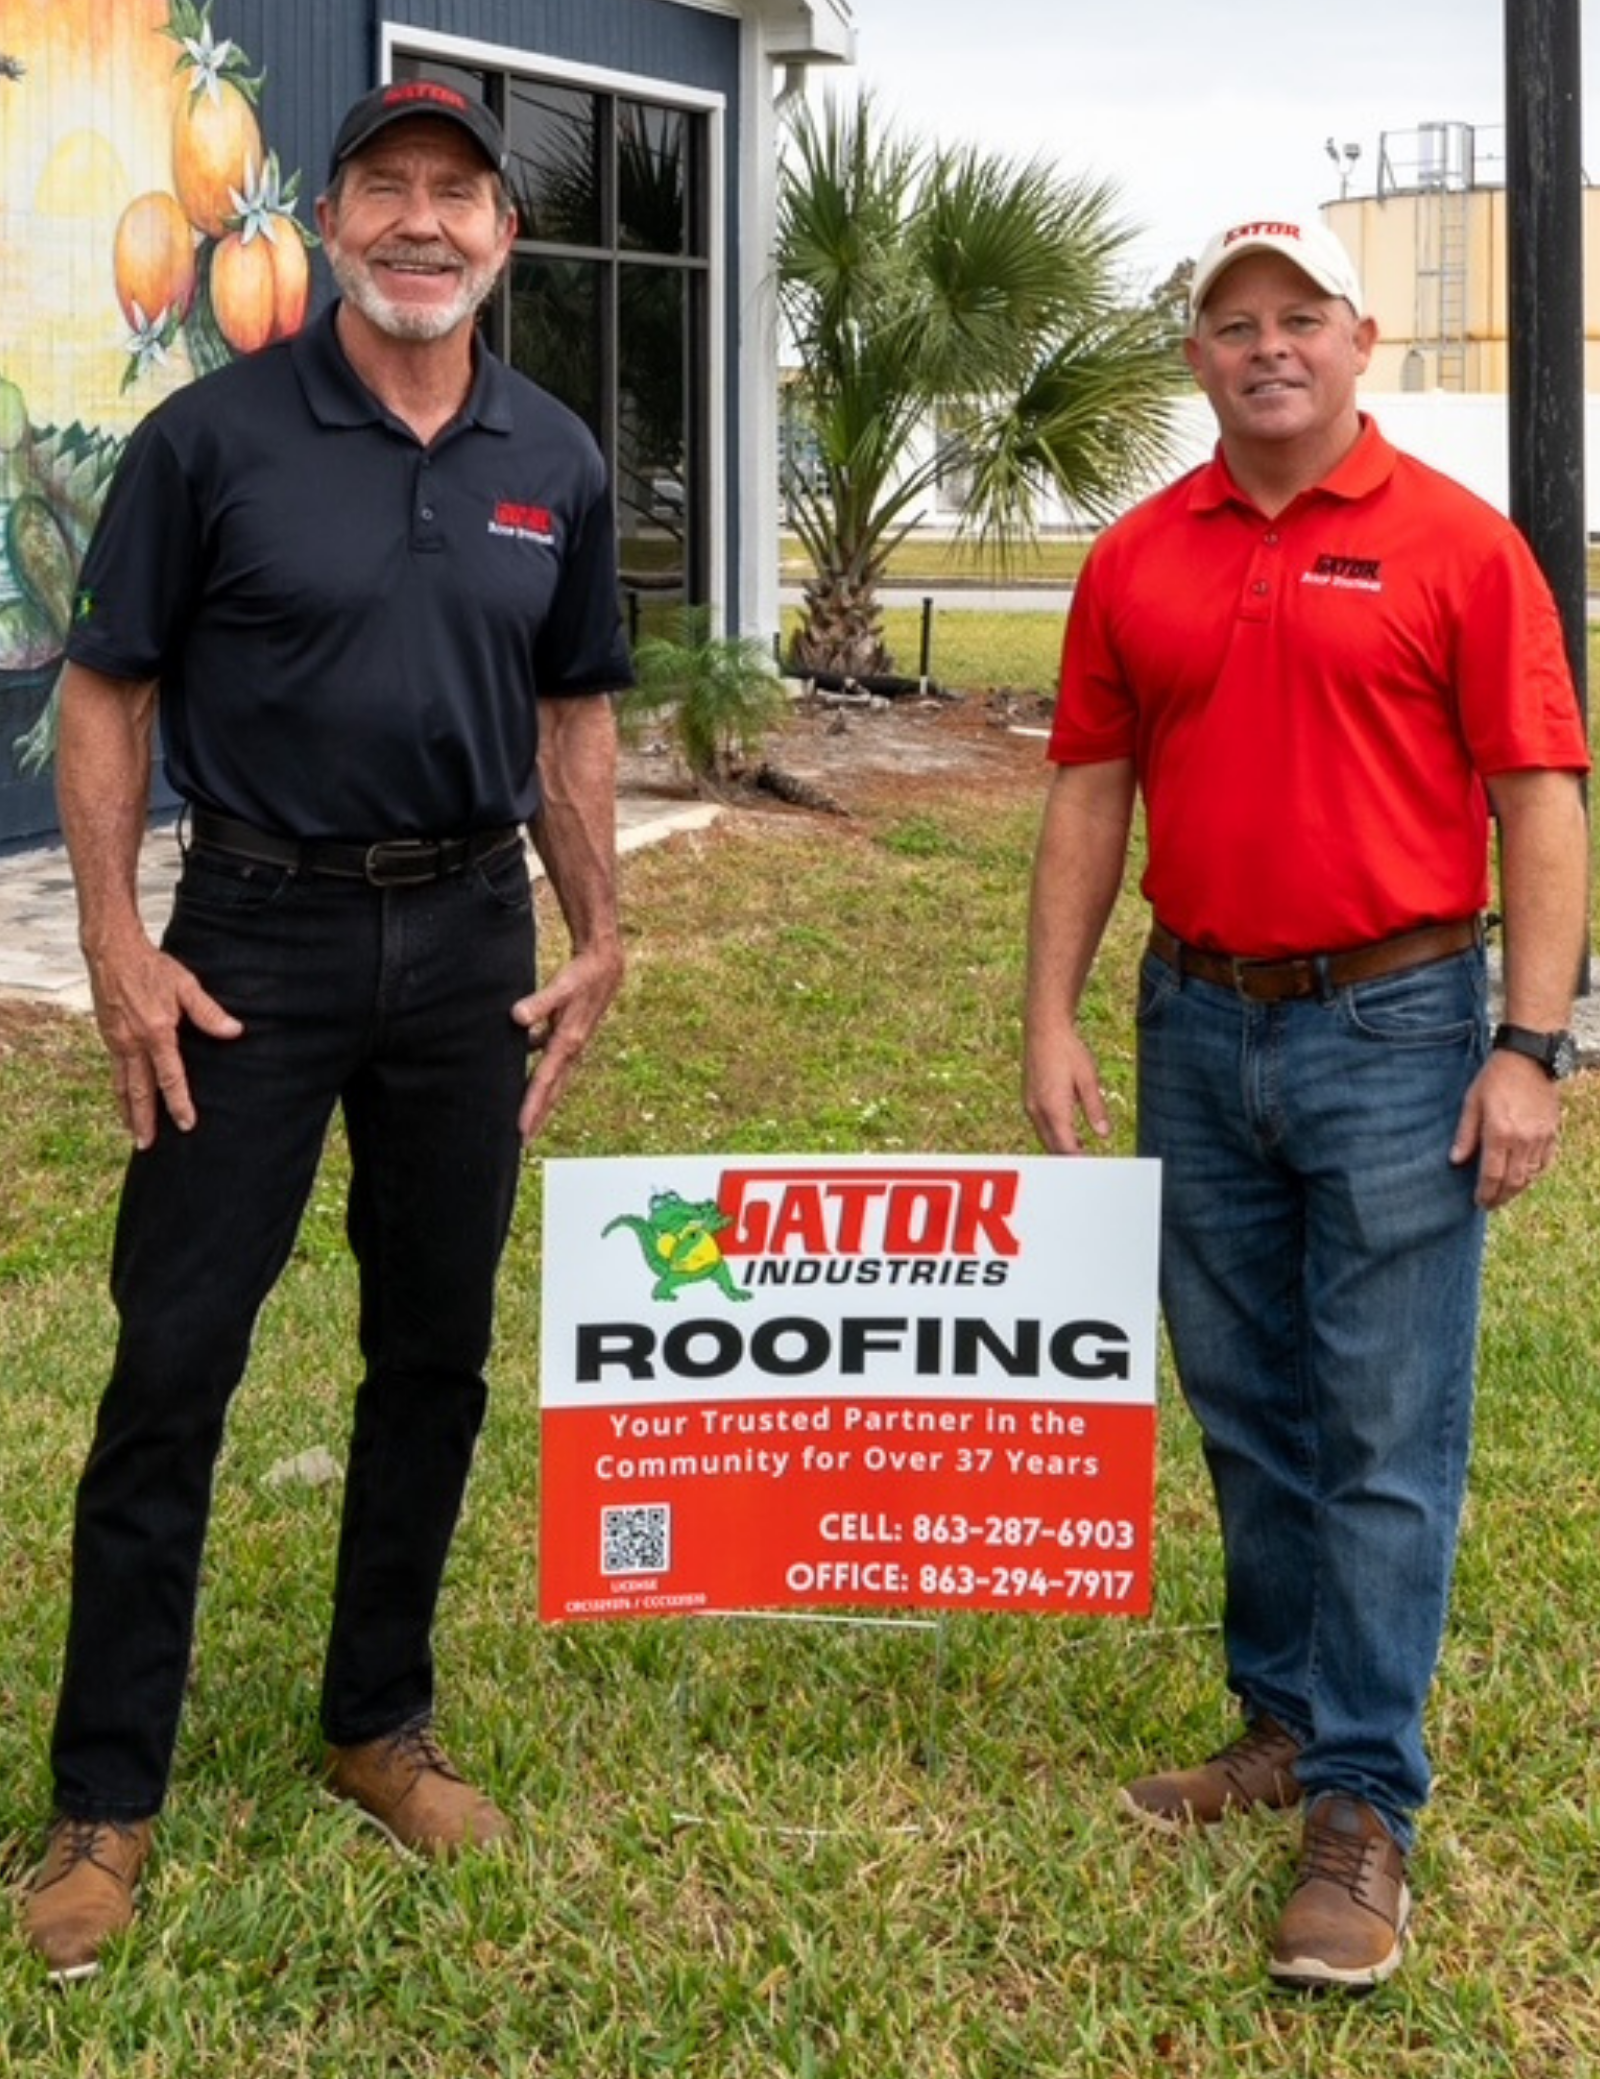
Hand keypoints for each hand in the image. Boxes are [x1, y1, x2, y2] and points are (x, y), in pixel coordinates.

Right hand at [86, 936, 242, 1147]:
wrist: (112, 952)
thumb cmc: (152, 967)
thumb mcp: (186, 986)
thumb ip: (209, 1012)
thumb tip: (234, 1031)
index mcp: (156, 1033)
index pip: (170, 1077)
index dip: (179, 1102)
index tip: (186, 1124)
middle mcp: (133, 1043)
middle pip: (139, 1091)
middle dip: (143, 1120)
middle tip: (147, 1146)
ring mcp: (116, 1041)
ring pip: (123, 1085)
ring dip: (128, 1111)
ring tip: (133, 1133)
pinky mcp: (108, 1037)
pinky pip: (115, 1071)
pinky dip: (120, 1091)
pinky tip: (126, 1100)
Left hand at [512, 940, 623, 1143]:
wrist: (605, 965)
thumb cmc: (583, 975)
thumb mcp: (562, 986)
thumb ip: (540, 1002)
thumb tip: (517, 1017)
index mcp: (567, 1043)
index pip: (545, 1081)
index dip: (532, 1106)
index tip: (521, 1129)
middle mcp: (570, 1050)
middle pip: (551, 1091)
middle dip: (538, 1116)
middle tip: (522, 1141)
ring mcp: (570, 1046)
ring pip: (552, 1080)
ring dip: (539, 1100)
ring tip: (525, 1119)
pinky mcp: (567, 1037)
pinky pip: (550, 1064)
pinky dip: (538, 1075)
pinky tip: (522, 1076)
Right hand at [1023, 1025, 1113, 1154]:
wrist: (1044, 1030)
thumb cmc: (1068, 1051)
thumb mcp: (1088, 1078)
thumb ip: (1095, 1108)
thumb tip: (1103, 1134)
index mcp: (1054, 1108)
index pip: (1066, 1147)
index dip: (1079, 1160)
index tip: (1092, 1168)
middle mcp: (1038, 1110)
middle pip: (1053, 1147)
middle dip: (1069, 1158)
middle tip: (1089, 1165)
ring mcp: (1030, 1105)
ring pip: (1045, 1138)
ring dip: (1060, 1147)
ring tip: (1082, 1151)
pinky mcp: (1029, 1099)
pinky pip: (1040, 1126)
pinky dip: (1053, 1134)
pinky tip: (1068, 1132)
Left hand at [1450, 1048, 1562, 1209]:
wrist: (1529, 1059)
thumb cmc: (1495, 1078)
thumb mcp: (1471, 1103)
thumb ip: (1465, 1134)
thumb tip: (1454, 1161)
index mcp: (1500, 1133)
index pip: (1492, 1175)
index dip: (1485, 1193)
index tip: (1478, 1202)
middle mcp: (1523, 1140)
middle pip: (1513, 1181)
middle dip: (1500, 1197)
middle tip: (1489, 1204)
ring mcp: (1541, 1137)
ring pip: (1530, 1175)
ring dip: (1516, 1189)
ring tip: (1503, 1194)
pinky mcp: (1552, 1132)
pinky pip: (1545, 1163)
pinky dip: (1534, 1175)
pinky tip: (1523, 1177)